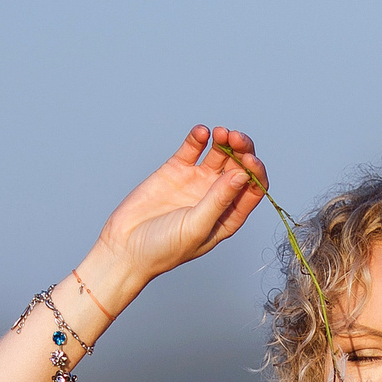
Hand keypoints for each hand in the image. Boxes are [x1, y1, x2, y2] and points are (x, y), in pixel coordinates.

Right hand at [93, 125, 269, 291]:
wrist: (125, 247)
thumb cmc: (164, 248)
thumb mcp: (196, 226)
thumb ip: (219, 200)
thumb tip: (242, 174)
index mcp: (228, 216)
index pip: (252, 189)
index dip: (255, 172)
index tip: (250, 161)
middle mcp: (217, 196)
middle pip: (239, 167)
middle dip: (242, 150)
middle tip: (235, 138)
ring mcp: (197, 181)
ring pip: (219, 154)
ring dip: (224, 141)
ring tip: (220, 133)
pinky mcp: (176, 170)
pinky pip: (192, 149)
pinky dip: (199, 138)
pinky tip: (201, 132)